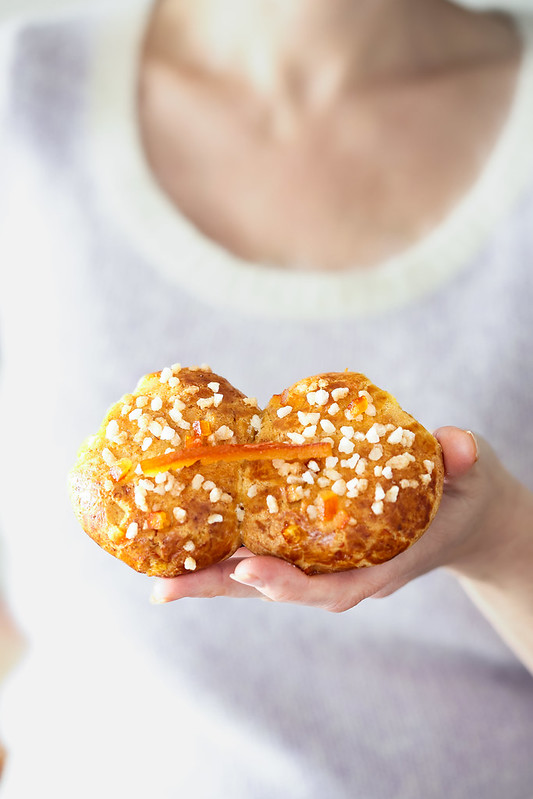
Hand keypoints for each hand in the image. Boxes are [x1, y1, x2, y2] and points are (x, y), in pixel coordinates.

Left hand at [150, 428, 514, 610]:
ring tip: (161, 576)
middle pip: (281, 588)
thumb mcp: (474, 475)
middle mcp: (349, 570)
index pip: (335, 587)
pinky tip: (192, 546)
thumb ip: (464, 461)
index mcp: (386, 563)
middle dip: (224, 588)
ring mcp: (330, 561)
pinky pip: (270, 551)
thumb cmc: (466, 494)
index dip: (291, 583)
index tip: (250, 570)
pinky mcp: (316, 544)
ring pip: (266, 575)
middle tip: (167, 588)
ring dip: (213, 576)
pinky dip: (229, 553)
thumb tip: (457, 444)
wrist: (465, 514)